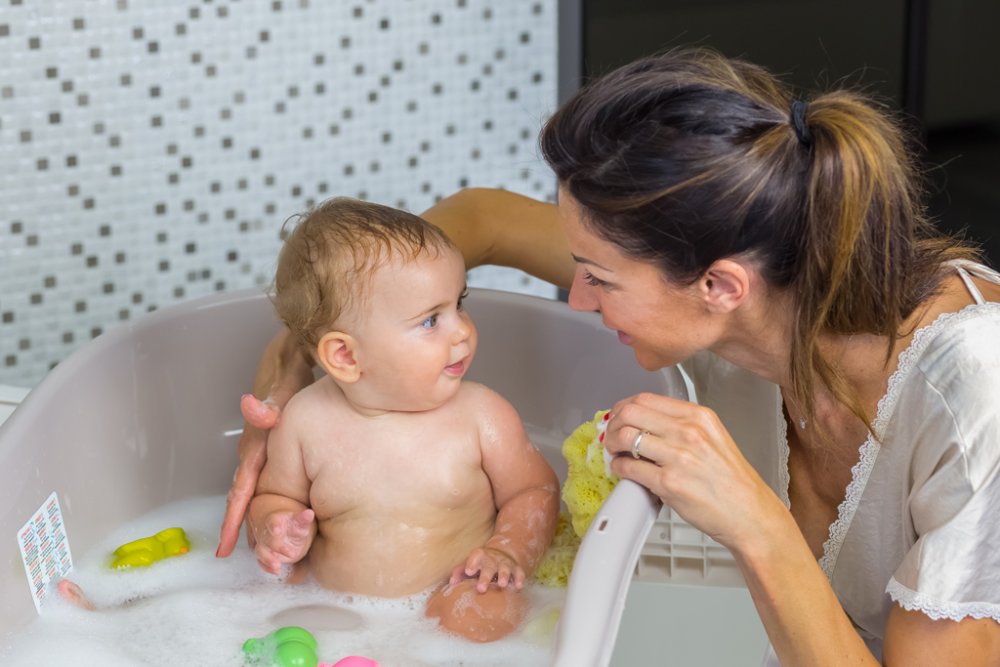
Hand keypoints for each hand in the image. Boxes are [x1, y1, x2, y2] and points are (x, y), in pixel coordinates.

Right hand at [216, 394, 282, 556]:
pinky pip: (259, 478)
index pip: (242, 489)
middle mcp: (252, 451)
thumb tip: (251, 407)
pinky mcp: (265, 445)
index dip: (234, 518)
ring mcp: (257, 448)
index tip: (225, 546)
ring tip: (253, 543)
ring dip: (249, 515)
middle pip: (241, 496)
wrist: (286, 360)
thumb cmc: (287, 378)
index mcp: (254, 446)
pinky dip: (259, 497)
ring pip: (249, 490)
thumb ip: (268, 405)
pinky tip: (267, 509)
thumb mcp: (281, 391)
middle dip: (239, 526)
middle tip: (240, 555)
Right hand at [251, 508, 314, 574]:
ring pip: (261, 551)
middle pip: (268, 539)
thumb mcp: (300, 521)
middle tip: (291, 554)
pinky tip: (276, 571)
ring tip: (277, 566)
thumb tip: (310, 513)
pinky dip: (267, 567)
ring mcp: (264, 545)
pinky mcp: (264, 555)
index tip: (277, 530)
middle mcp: (267, 533)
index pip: (273, 522)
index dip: (274, 526)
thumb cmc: (293, 525)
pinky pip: (261, 561)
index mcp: (276, 521)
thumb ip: (304, 519)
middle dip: (277, 547)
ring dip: (268, 559)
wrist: (286, 531)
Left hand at [450, 546, 525, 592]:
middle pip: (489, 567)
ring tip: (502, 585)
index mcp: (480, 556)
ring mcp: (505, 563)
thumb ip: (459, 572)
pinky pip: (519, 573)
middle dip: (485, 577)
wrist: (501, 553)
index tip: (469, 571)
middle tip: (481, 589)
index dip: (472, 563)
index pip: (475, 557)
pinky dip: (519, 579)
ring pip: (505, 569)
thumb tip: (451, 583)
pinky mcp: (516, 569)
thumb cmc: (481, 564)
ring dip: (504, 576)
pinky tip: (518, 587)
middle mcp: (493, 559)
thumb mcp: (470, 564)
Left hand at [603, 393, 785, 551]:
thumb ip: (681, 426)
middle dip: (613, 424)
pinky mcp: (669, 483)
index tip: (618, 416)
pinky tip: (623, 470)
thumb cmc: (731, 481)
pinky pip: (628, 468)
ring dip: (612, 445)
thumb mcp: (712, 437)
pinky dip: (618, 468)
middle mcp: (688, 432)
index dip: (624, 407)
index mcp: (698, 416)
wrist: (749, 513)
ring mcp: (678, 457)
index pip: (646, 399)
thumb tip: (645, 422)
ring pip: (625, 437)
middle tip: (612, 436)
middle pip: (630, 412)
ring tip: (616, 453)